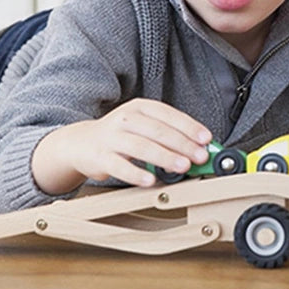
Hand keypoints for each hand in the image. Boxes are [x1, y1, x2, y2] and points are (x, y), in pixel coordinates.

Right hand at [31, 98, 212, 195]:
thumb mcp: (142, 127)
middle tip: (199, 156)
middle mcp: (125, 118)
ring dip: (164, 157)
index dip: (189, 126)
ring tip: (182, 166)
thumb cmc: (120, 136)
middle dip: (182, 144)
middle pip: (157, 130)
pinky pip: (120, 166)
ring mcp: (112, 137)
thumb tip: (200, 149)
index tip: (206, 139)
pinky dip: (136, 173)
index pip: (168, 115)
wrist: (82, 143)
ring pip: (141, 146)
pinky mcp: (100, 157)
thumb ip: (168, 135)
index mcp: (140, 108)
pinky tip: (150, 180)